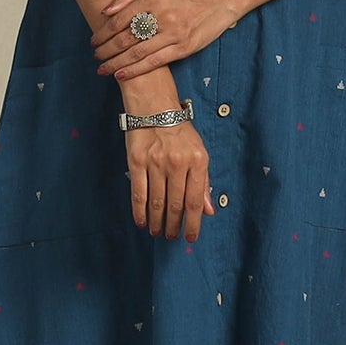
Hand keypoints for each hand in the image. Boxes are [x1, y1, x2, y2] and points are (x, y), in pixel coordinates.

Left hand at [92, 0, 240, 81]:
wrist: (216, 2)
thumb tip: (104, 11)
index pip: (120, 19)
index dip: (103, 33)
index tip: (94, 41)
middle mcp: (162, 15)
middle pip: (126, 37)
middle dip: (106, 50)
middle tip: (96, 56)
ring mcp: (173, 33)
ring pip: (137, 52)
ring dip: (116, 62)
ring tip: (103, 69)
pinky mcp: (183, 48)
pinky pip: (153, 62)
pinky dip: (135, 70)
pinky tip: (121, 74)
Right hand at [125, 121, 215, 240]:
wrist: (155, 107)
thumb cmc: (180, 132)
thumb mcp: (199, 153)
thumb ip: (204, 183)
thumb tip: (208, 211)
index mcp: (197, 161)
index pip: (195, 200)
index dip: (193, 223)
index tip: (190, 237)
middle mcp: (177, 163)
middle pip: (175, 204)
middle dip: (174, 225)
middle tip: (171, 236)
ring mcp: (156, 163)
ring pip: (157, 202)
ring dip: (157, 221)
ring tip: (158, 232)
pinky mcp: (137, 162)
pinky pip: (138, 193)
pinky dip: (140, 211)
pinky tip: (142, 222)